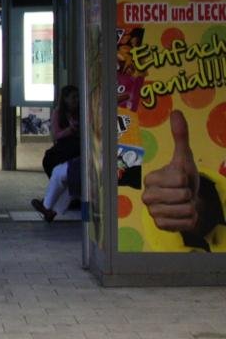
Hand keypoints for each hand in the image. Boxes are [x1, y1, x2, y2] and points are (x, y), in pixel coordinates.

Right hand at [142, 110, 201, 232]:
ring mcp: (153, 213)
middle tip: (183, 193)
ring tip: (184, 204)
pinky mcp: (161, 226)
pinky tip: (183, 215)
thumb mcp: (183, 157)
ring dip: (192, 207)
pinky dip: (191, 220)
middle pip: (183, 196)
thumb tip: (177, 112)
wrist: (187, 201)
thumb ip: (180, 136)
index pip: (180, 179)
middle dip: (190, 194)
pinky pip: (186, 223)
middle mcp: (147, 196)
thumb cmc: (183, 179)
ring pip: (186, 210)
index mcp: (150, 179)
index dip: (187, 179)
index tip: (181, 180)